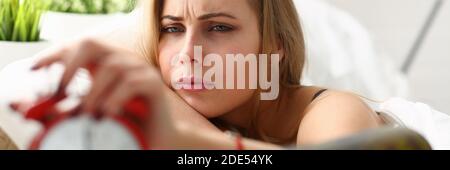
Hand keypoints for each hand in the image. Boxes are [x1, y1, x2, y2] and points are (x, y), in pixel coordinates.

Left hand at [32, 38, 177, 148]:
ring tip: (88, 115)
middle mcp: (123, 61)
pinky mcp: (153, 84)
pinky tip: (107, 114)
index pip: (78, 49)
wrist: (157, 138)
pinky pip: (131, 82)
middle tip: (59, 92)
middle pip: (93, 45)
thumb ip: (63, 110)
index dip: (55, 55)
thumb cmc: (124, 126)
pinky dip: (114, 98)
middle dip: (71, 66)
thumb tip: (28, 109)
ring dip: (94, 92)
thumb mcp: (89, 115)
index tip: (34, 69)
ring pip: (112, 66)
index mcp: (106, 64)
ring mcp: (140, 70)